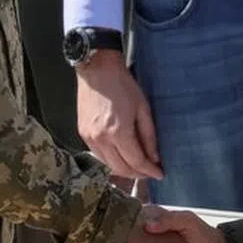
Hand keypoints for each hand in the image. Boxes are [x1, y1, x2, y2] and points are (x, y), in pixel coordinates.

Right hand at [76, 50, 162, 179]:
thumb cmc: (122, 85)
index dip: (150, 171)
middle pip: (122, 169)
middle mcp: (101, 139)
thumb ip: (149, 135)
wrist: (97, 69)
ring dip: (124, 169)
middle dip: (138, 174)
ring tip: (137, 165)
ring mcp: (89, 137)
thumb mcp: (143, 108)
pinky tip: (121, 155)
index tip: (160, 173)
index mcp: (118, 131)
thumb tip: (155, 157)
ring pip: (108, 165)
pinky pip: (98, 155)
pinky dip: (111, 160)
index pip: (136, 161)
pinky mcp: (83, 133)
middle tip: (150, 172)